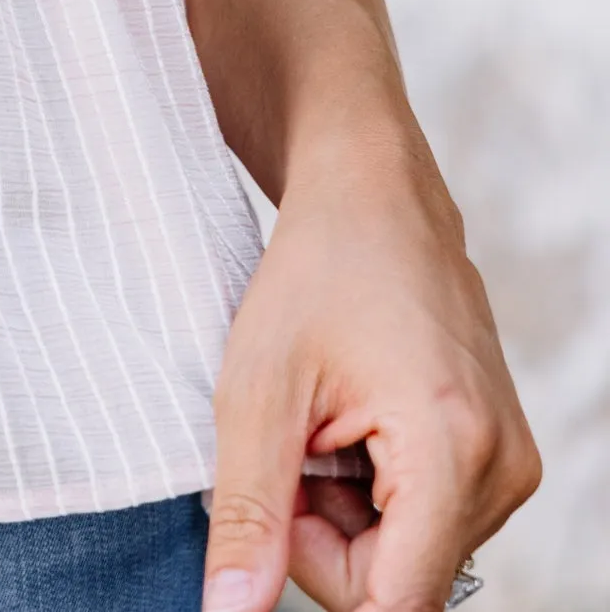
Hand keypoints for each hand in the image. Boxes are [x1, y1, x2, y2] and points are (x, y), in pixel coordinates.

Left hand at [201, 127, 538, 611]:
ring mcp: (509, 462)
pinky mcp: (499, 453)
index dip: (314, 566)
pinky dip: (373, 488)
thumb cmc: (315, 268)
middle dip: (322, 529)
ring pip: (408, 555)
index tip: (275, 492)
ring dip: (344, 508)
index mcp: (455, 451)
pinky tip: (351, 419)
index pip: (393, 604)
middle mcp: (503, 469)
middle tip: (290, 436)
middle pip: (396, 583)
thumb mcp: (259, 386)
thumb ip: (250, 513)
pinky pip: (426, 520)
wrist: (371, 190)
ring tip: (321, 416)